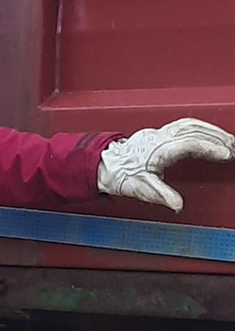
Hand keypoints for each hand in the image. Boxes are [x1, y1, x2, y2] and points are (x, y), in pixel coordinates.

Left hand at [98, 117, 233, 211]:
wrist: (107, 165)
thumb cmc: (123, 176)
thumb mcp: (142, 190)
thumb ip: (162, 195)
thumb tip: (177, 205)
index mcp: (158, 150)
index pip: (190, 144)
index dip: (210, 148)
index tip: (227, 155)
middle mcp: (160, 137)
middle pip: (195, 131)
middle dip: (218, 139)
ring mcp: (160, 132)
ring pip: (192, 124)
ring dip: (213, 131)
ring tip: (230, 142)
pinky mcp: (161, 131)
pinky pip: (186, 124)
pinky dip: (203, 128)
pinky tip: (213, 135)